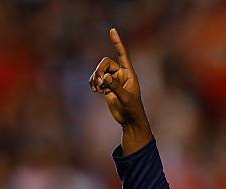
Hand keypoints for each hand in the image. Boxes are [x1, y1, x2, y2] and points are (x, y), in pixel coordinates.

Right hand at [89, 28, 151, 153]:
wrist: (129, 120)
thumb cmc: (132, 109)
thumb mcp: (125, 98)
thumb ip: (115, 87)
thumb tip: (105, 77)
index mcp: (129, 73)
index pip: (122, 54)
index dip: (117, 42)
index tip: (112, 30)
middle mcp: (121, 74)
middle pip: (105, 63)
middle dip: (99, 71)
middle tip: (100, 83)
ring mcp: (113, 80)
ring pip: (99, 70)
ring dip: (95, 78)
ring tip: (97, 89)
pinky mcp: (107, 87)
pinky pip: (96, 78)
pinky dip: (93, 82)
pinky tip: (95, 90)